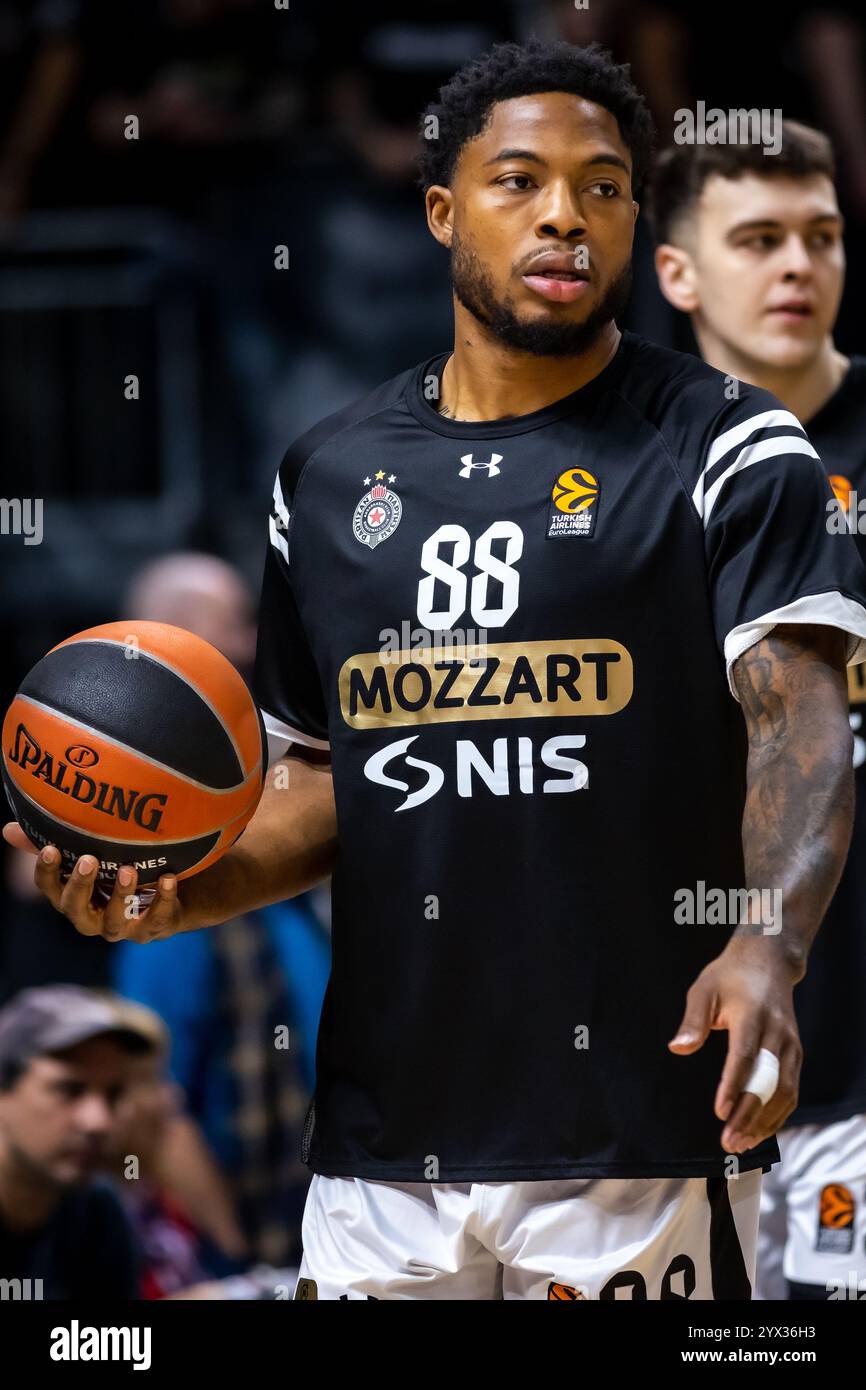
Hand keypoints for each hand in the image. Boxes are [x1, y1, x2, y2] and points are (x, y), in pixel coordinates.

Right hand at [3, 821, 186, 943]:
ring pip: (115, 921)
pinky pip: (158, 918)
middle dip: (80, 886)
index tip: (50, 848)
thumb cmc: (117, 873)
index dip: (47, 872)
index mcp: (72, 899)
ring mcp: (123, 927)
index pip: (50, 889)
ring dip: (120, 896)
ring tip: (128, 869)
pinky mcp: (154, 927)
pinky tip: (169, 878)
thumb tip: (7, 829)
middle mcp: (93, 918)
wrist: (169, 893)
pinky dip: (164, 899)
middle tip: (89, 860)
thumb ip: (56, 842)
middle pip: (76, 910)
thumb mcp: (90, 856)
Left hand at [668, 936, 801, 1152]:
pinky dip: (778, 1115)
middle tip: (729, 1141)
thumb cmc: (729, 977)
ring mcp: (791, 1045)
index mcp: (753, 1015)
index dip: (733, 1086)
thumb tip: (678, 1049)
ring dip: (765, 1121)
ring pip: (785, 1091)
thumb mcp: (703, 988)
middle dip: (749, 1114)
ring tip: (742, 1144)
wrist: (768, 962)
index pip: (745, 1056)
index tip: (720, 1112)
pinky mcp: (796, 1054)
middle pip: (768, 1081)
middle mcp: (777, 1033)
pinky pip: (792, 1091)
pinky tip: (759, 1132)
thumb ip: (693, 1020)